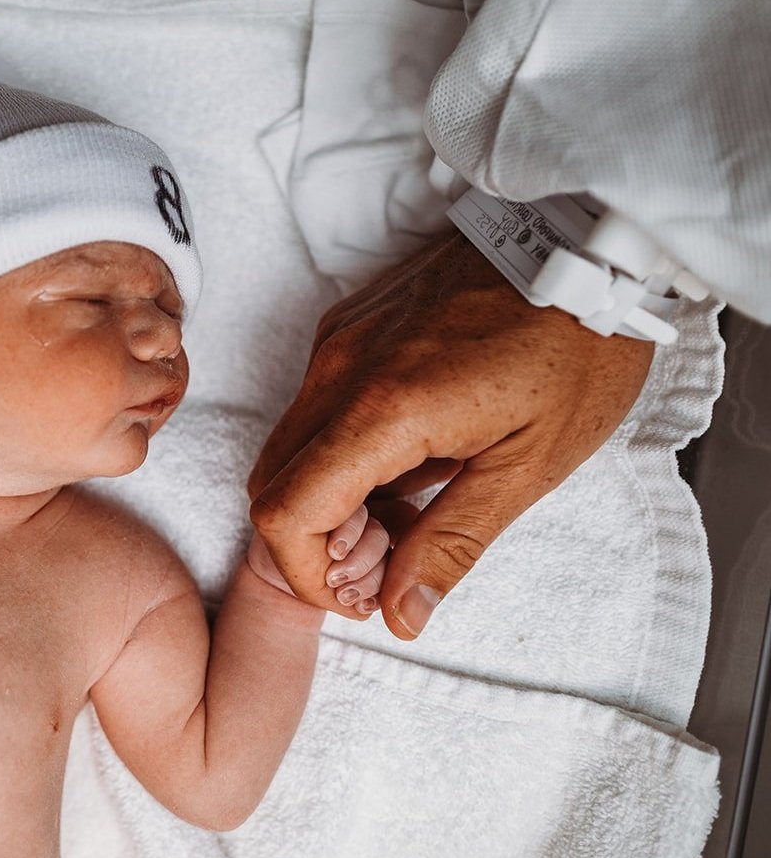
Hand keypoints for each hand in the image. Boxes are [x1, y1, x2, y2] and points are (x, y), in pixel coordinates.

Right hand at [246, 228, 653, 638]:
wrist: (587, 241)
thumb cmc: (576, 347)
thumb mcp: (531, 464)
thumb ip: (452, 541)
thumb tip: (401, 615)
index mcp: (383, 410)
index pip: (287, 513)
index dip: (310, 575)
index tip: (363, 596)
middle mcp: (339, 369)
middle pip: (270, 484)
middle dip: (314, 543)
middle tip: (389, 561)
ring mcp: (337, 340)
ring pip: (288, 447)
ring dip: (327, 499)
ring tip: (408, 509)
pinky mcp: (347, 324)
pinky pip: (312, 406)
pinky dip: (338, 453)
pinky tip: (409, 457)